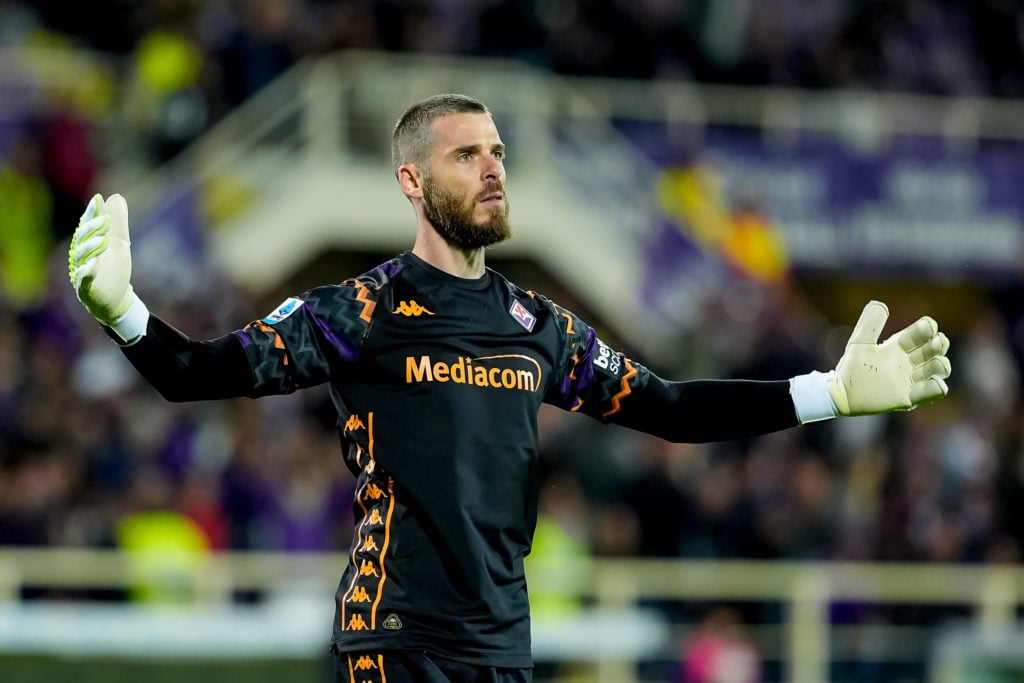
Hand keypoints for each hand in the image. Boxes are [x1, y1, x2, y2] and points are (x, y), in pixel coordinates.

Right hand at [69, 193, 144, 338]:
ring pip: (82, 257)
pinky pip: (84, 279)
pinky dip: (87, 271)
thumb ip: (118, 222)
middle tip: (106, 220)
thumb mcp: (119, 243)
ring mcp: (82, 270)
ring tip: (103, 241)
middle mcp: (82, 255)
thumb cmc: (114, 269)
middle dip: (93, 228)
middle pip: (83, 238)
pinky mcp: (86, 287)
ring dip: (91, 248)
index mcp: (90, 242)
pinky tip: (92, 265)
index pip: (88, 224)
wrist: (116, 298)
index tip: (98, 199)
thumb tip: (115, 196)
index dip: (92, 212)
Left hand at [829, 300, 950, 415]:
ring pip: (938, 369)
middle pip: (935, 349)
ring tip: (933, 363)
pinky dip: (937, 387)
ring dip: (941, 364)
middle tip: (934, 343)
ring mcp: (911, 380)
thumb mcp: (860, 342)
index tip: (927, 326)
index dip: (928, 328)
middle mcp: (909, 361)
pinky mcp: (909, 397)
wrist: (842, 393)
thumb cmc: (851, 366)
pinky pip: (932, 392)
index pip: (922, 333)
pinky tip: (935, 382)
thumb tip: (880, 304)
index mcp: (900, 345)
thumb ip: (870, 324)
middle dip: (938, 344)